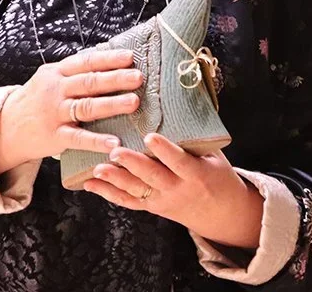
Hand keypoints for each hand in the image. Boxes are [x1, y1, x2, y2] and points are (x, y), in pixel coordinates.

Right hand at [0, 49, 141, 175]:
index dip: (109, 59)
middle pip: (89, 82)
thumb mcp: (50, 78)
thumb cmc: (36, 100)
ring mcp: (55, 113)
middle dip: (116, 78)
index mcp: (57, 72)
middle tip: (138, 77)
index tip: (130, 57)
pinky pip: (78, 138)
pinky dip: (96, 141)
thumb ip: (74, 71)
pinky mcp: (54, 136)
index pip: (86, 62)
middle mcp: (56, 90)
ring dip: (112, 104)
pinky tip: (114, 142)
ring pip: (86, 107)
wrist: (6, 126)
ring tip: (133, 102)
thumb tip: (109, 59)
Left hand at [84, 133, 263, 249]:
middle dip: (132, 164)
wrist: (222, 213)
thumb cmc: (217, 174)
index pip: (178, 161)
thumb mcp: (214, 155)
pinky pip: (128, 202)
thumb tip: (181, 98)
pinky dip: (108, 193)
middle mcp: (177, 189)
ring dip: (115, 180)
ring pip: (136, 191)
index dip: (164, 150)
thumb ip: (195, 135)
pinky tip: (89, 183)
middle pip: (152, 177)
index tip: (149, 136)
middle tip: (114, 151)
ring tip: (97, 167)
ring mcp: (162, 201)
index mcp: (196, 174)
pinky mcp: (152, 207)